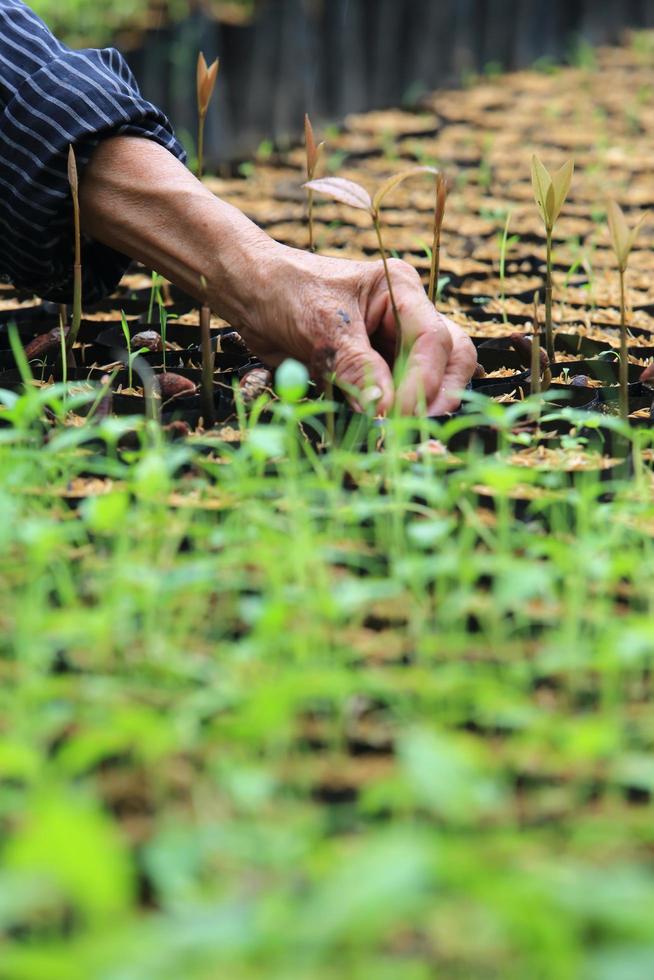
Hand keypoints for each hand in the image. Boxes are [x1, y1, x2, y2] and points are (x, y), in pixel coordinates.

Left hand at [80, 136, 475, 413]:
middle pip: (450, 357)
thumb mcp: (321, 329)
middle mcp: (405, 316)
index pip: (432, 340)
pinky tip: (379, 431)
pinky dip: (393, 414)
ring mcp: (393, 343)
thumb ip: (356, 369)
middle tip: (416, 430)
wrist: (248, 295)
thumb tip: (385, 412)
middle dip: (439, 394)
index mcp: (399, 291)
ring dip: (420, 408)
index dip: (423, 382)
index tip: (399, 416)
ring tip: (400, 435)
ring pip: (431, 378)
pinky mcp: (374, 367)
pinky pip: (396, 394)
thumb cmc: (283, 293)